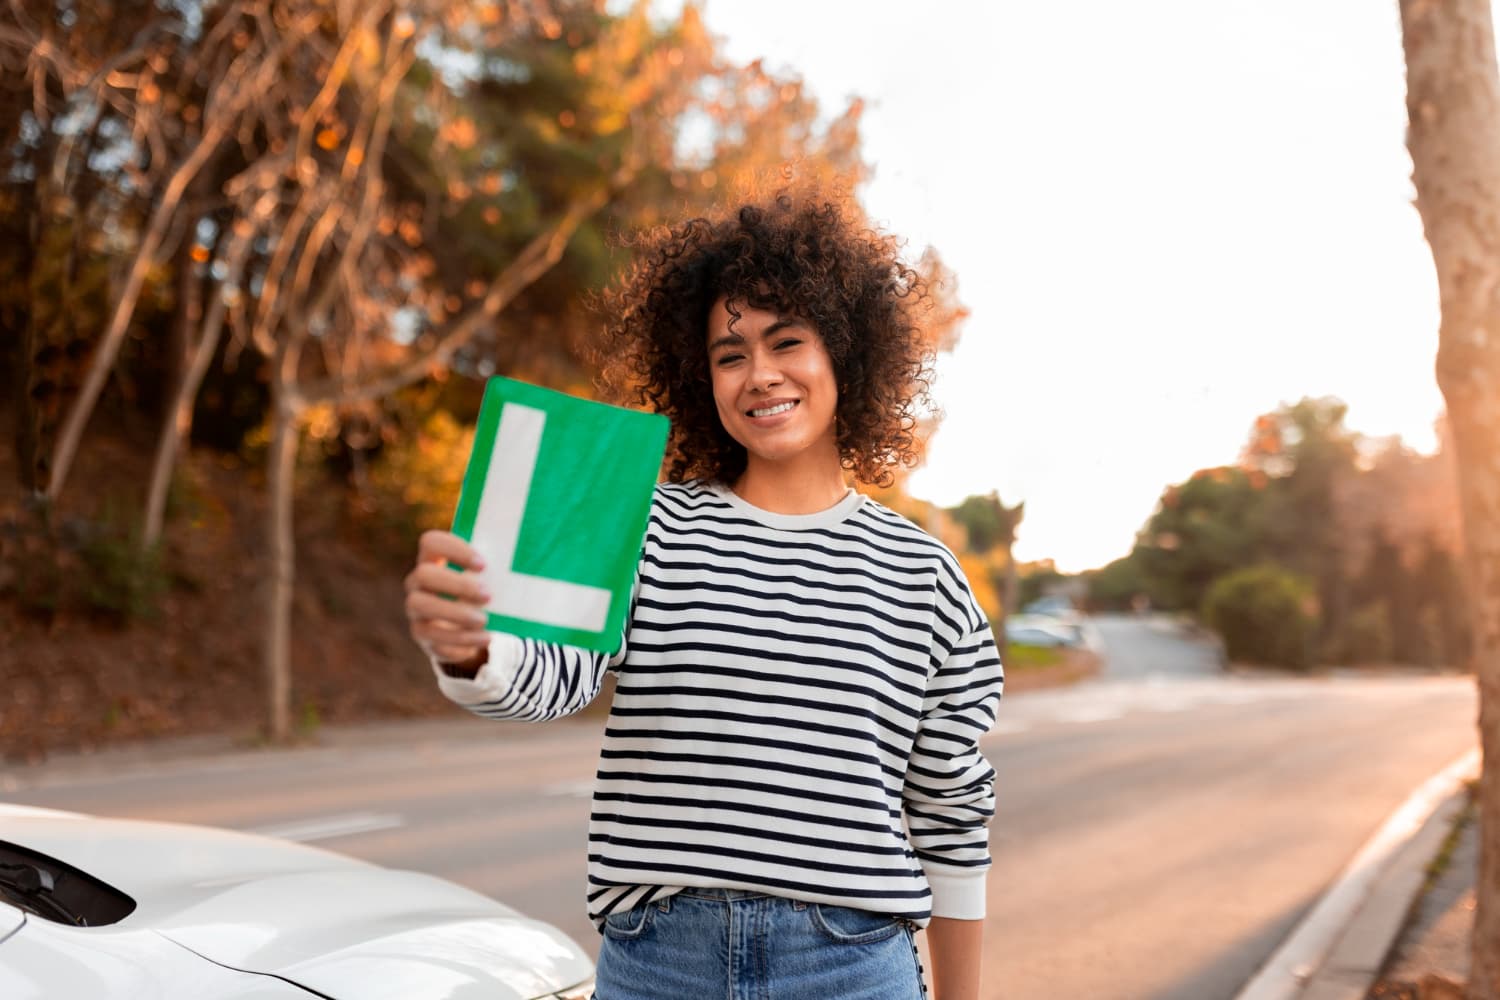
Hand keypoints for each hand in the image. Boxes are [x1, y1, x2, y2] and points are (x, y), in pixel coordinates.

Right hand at [404, 530, 491, 665]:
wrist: (468, 627)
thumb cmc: (480, 592)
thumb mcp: (486, 577)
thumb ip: (497, 565)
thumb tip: (531, 555)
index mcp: (433, 559)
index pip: (431, 541)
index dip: (454, 549)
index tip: (483, 565)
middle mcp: (417, 582)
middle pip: (424, 574)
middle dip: (457, 585)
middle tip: (488, 595)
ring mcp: (415, 610)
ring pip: (422, 606)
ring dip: (456, 614)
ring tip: (485, 621)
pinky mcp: (422, 636)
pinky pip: (433, 638)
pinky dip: (461, 641)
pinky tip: (483, 639)